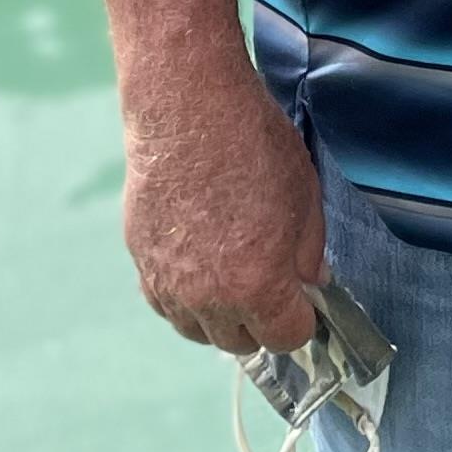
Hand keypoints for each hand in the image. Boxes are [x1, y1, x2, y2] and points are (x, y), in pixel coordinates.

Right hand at [120, 57, 329, 354]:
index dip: (301, 320)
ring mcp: (167, 283)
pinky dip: (184, 299)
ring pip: (197, 330)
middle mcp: (208, 298)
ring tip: (233, 280)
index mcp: (257, 287)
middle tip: (271, 285)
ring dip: (220, 317)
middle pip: (239, 342)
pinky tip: (198, 268)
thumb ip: (310, 250)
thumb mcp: (305, 195)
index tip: (303, 299)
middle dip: (261, 322)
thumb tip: (311, 280)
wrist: (188, 109)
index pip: (286, 337)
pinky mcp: (140, 261)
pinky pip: (164, 303)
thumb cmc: (256, 146)